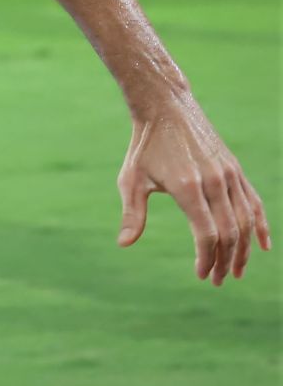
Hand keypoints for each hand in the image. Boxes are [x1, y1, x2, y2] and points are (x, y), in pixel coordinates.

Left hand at [116, 94, 269, 284]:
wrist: (165, 106)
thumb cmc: (145, 145)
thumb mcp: (132, 177)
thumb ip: (133, 212)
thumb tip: (123, 243)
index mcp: (188, 186)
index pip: (207, 234)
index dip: (206, 258)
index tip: (201, 275)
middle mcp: (214, 181)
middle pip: (230, 233)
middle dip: (224, 261)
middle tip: (216, 279)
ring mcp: (229, 174)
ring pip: (246, 221)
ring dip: (244, 250)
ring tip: (234, 270)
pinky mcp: (235, 168)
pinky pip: (254, 202)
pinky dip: (261, 226)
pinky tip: (262, 246)